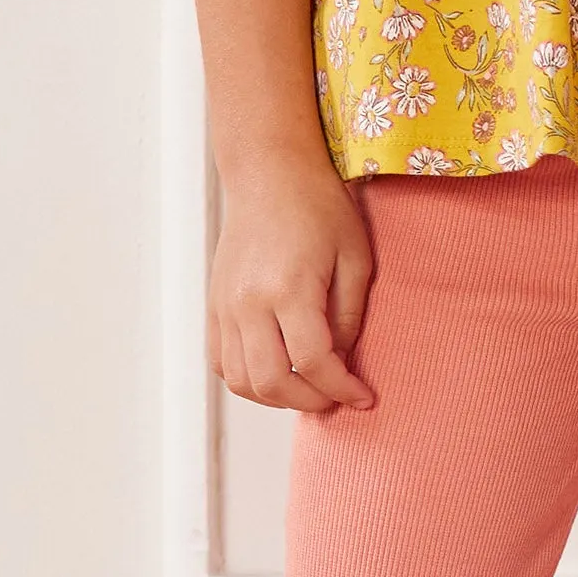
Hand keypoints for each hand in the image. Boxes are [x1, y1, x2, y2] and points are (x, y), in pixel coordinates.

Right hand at [209, 157, 376, 413]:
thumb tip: (341, 362)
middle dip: (310, 401)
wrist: (270, 176)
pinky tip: (279, 374)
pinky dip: (248, 380)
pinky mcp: (213, 305)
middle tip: (337, 399)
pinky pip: (220, 361)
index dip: (342, 389)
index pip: (314, 361)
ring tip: (310, 390)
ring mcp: (224, 306)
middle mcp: (248, 303)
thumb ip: (349, 316)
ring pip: (240, 379)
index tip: (364, 398)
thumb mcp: (355, 259)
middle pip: (271, 381)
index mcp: (289, 289)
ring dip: (277, 397)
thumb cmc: (321, 210)